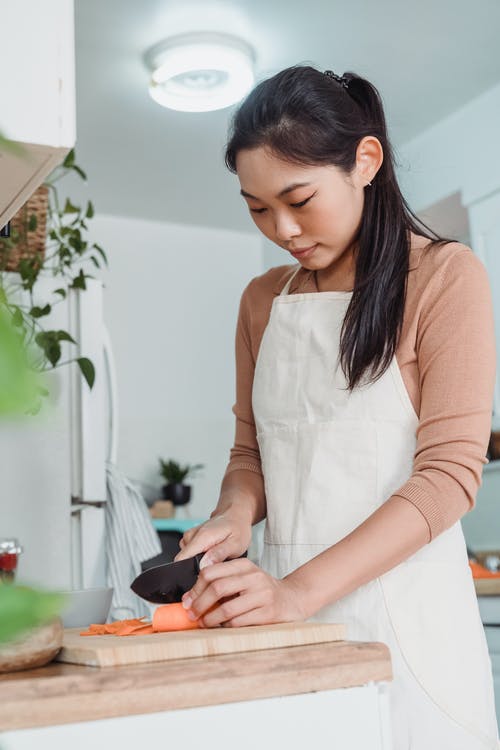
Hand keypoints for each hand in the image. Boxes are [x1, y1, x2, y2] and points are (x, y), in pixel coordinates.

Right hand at [174, 510, 251, 568]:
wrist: (236, 515)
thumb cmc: (238, 529)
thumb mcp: (235, 544)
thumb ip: (219, 554)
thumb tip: (203, 565)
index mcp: (202, 537)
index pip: (182, 559)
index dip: (188, 572)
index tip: (201, 576)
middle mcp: (192, 535)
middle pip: (183, 561)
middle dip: (196, 568)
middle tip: (215, 565)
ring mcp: (190, 536)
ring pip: (186, 559)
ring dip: (199, 562)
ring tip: (215, 557)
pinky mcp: (190, 538)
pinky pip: (189, 553)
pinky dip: (198, 557)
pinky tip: (210, 552)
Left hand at [181, 557, 307, 626]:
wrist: (292, 598)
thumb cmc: (261, 590)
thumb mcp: (244, 578)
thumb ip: (222, 582)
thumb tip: (191, 597)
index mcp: (244, 565)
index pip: (212, 572)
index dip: (195, 588)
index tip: (187, 600)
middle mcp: (253, 577)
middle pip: (217, 588)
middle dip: (199, 604)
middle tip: (192, 614)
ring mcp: (262, 594)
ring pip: (226, 608)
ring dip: (210, 619)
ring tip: (204, 623)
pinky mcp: (267, 612)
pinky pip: (238, 622)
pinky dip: (225, 626)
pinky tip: (222, 626)